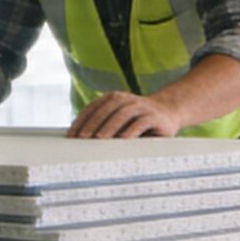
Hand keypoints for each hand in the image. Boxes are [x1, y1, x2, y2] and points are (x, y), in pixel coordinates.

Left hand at [65, 91, 180, 139]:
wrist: (168, 112)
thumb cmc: (137, 121)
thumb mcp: (120, 120)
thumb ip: (104, 125)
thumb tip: (79, 142)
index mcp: (114, 98)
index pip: (93, 108)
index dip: (81, 120)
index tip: (71, 136)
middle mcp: (126, 99)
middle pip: (106, 109)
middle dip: (92, 123)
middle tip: (81, 138)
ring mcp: (141, 106)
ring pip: (122, 114)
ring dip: (109, 126)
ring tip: (99, 139)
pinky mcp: (154, 117)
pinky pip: (141, 122)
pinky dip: (131, 131)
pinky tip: (123, 140)